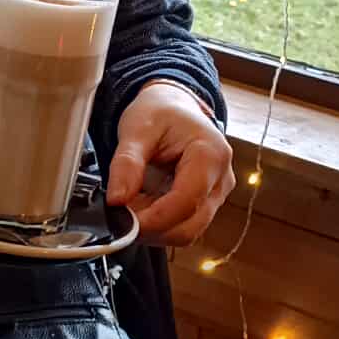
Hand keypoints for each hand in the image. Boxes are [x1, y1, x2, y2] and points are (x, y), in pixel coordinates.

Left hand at [106, 81, 233, 246]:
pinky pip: (184, 226)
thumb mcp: (137, 129)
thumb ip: (127, 164)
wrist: (174, 106)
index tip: (123, 218)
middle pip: (190, 226)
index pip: (186, 202)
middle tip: (121, 213)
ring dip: (155, 229)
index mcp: (210, 154)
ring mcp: (217, 194)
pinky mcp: (208, 203)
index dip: (153, 219)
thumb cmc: (160, 112)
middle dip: (152, 228)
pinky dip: (160, 225)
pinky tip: (142, 207)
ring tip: (130, 206)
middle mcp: (221, 178)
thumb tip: (117, 200)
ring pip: (187, 232)